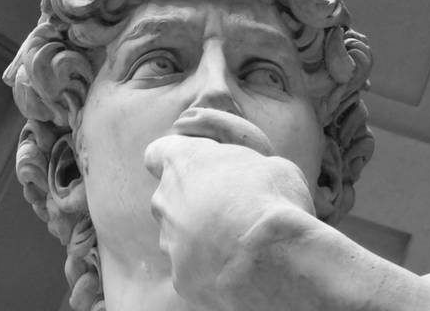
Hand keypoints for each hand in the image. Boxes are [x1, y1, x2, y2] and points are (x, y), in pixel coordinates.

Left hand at [144, 107, 314, 309]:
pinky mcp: (181, 277)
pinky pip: (195, 267)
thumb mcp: (272, 164)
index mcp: (183, 161)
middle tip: (234, 206)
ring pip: (181, 234)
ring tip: (243, 241)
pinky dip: (213, 267)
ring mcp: (169, 241)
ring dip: (204, 234)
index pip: (157, 153)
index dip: (178, 159)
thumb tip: (253, 179)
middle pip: (170, 195)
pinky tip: (241, 268)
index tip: (200, 166)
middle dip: (195, 198)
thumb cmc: (271, 198)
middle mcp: (165, 198)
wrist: (269, 258)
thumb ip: (245, 168)